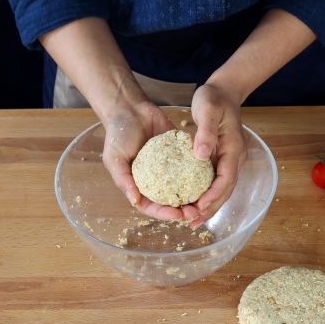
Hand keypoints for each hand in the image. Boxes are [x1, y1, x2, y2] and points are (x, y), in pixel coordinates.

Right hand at [102, 102, 199, 220]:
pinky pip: (190, 166)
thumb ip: (123, 179)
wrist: (130, 108)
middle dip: (183, 209)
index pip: (152, 206)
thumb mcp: (114, 158)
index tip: (177, 215)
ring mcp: (168, 168)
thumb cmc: (118, 134)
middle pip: (170, 201)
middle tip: (196, 211)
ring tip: (205, 199)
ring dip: (194, 196)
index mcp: (138, 185)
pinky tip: (209, 179)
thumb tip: (135, 201)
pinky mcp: (178, 154)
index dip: (164, 213)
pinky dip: (198, 174)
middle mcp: (155, 179)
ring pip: (183, 186)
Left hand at [189, 83, 246, 227]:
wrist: (223, 92)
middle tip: (192, 222)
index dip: (213, 195)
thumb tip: (201, 155)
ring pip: (221, 190)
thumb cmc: (214, 99)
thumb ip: (205, 132)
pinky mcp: (220, 160)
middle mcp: (234, 158)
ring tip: (191, 221)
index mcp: (233, 149)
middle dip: (210, 208)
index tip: (198, 206)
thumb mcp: (208, 110)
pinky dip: (205, 196)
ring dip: (208, 207)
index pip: (226, 179)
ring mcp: (228, 160)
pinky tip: (192, 204)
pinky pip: (214, 183)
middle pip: (225, 191)